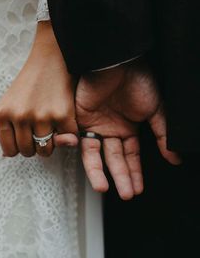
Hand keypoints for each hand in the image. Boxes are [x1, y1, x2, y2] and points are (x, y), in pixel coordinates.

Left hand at [0, 21, 77, 157]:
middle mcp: (20, 116)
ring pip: (47, 150)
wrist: (53, 57)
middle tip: (43, 131)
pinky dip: (69, 134)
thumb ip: (9, 127)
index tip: (28, 140)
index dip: (20, 147)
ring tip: (54, 127)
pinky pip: (67, 139)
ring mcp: (42, 116)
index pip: (10, 150)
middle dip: (37, 145)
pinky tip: (66, 121)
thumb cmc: (32, 79)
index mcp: (4, 113)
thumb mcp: (11, 101)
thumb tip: (8, 156)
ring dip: (53, 143)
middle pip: (29, 151)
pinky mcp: (62, 114)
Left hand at [76, 60, 180, 199]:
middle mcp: (112, 128)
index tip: (138, 188)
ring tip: (107, 190)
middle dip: (122, 177)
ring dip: (102, 173)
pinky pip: (83, 144)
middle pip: (115, 158)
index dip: (135, 172)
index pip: (131, 155)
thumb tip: (175, 157)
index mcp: (129, 126)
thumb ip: (162, 134)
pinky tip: (96, 174)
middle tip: (127, 194)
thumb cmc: (139, 80)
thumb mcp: (156, 109)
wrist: (118, 62)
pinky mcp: (82, 120)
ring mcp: (97, 125)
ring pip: (98, 155)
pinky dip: (89, 160)